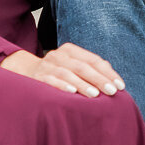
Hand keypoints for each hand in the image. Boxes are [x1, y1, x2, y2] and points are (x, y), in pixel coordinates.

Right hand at [0, 44, 125, 97]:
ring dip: (82, 84)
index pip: (94, 60)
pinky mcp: (37, 77)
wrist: (24, 71)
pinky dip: (62, 85)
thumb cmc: (56, 72)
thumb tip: (113, 81)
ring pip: (68, 73)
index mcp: (71, 50)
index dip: (108, 73)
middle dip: (99, 79)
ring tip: (95, 95)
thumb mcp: (72, 67)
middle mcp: (59, 55)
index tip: (120, 86)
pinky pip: (51, 80)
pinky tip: (72, 92)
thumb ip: (90, 70)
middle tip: (112, 91)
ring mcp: (47, 65)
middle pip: (83, 66)